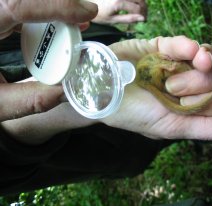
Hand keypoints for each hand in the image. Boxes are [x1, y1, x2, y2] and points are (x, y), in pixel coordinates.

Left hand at [0, 0, 97, 120]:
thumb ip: (31, 100)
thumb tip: (68, 91)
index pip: (16, 4)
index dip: (56, 5)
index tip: (87, 12)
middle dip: (58, 2)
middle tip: (84, 17)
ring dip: (52, 6)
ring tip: (75, 21)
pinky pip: (19, 6)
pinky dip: (41, 11)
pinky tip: (55, 21)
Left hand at [90, 0, 146, 23]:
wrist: (87, 3)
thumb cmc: (98, 14)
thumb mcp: (113, 20)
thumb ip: (128, 19)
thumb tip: (142, 19)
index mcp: (119, 2)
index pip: (138, 8)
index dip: (143, 15)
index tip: (144, 20)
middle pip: (140, 0)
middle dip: (144, 8)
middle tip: (144, 16)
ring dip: (141, 3)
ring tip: (139, 11)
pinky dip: (135, 0)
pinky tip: (133, 5)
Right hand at [103, 36, 211, 140]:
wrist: (100, 90)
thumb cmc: (135, 114)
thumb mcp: (176, 127)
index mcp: (199, 108)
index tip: (195, 105)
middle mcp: (195, 86)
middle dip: (206, 87)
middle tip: (175, 93)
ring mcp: (182, 65)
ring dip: (196, 71)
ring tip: (170, 81)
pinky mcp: (168, 46)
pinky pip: (189, 42)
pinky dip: (189, 46)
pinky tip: (185, 51)